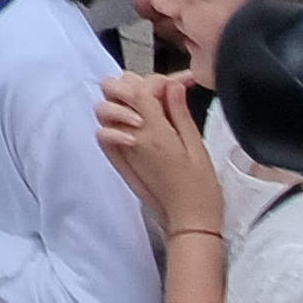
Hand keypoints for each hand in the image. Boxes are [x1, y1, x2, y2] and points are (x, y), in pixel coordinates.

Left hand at [96, 67, 224, 235]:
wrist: (188, 221)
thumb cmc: (200, 186)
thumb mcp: (196, 145)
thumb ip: (180, 113)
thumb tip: (172, 85)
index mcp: (155, 132)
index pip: (141, 88)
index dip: (158, 80)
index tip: (176, 85)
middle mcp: (133, 137)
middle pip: (116, 93)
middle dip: (134, 85)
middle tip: (158, 93)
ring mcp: (123, 150)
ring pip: (104, 110)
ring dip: (121, 102)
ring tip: (145, 108)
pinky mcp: (120, 162)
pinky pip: (102, 135)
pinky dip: (111, 124)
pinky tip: (132, 126)